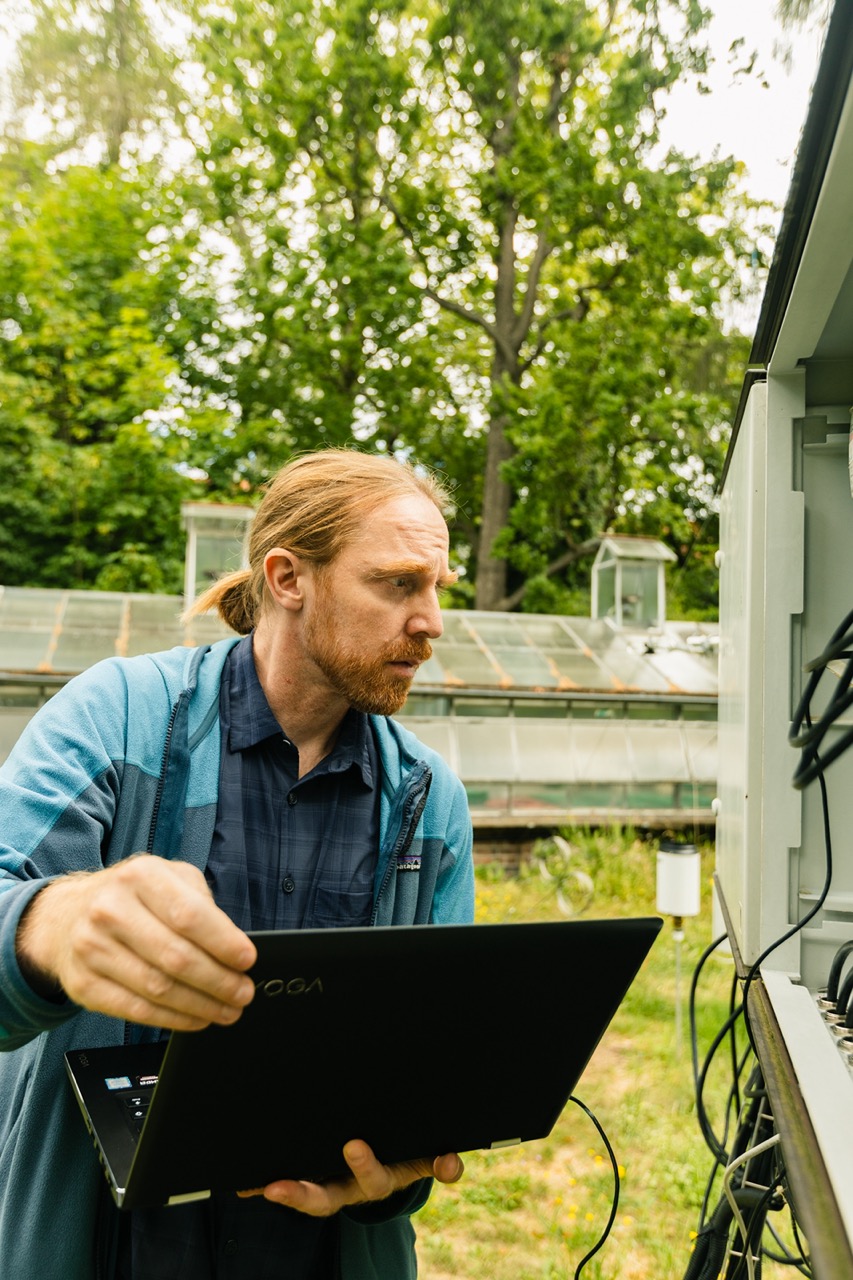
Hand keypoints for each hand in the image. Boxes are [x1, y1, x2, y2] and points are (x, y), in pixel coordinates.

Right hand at [15, 856, 256, 1030]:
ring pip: (158, 989)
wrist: (67, 915)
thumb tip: (234, 946)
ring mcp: (92, 948)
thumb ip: (201, 903)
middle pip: (175, 957)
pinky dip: (173, 1019)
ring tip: (227, 1010)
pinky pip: (136, 1010)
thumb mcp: (168, 878)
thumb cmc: (133, 897)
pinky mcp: (83, 985)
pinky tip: (196, 1019)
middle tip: (243, 993)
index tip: (248, 960)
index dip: (223, 942)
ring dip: (201, 1006)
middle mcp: (111, 909)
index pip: (188, 915)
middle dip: (219, 981)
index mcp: (140, 876)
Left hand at [238, 1140, 463, 1215]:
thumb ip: (439, 1161)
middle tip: (282, 1187)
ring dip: (283, 1193)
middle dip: (306, 1194)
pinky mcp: (310, 1175)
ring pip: (303, 1196)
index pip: (373, 1179)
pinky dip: (265, 1186)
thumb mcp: (425, 1156)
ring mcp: (328, 1184)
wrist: (393, 1155)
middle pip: (326, 1199)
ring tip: (263, 1186)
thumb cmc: (407, 1150)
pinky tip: (244, 1184)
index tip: (353, 1145)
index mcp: (379, 1179)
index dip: (364, 1166)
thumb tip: (452, 1165)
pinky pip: (286, 1184)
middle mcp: (349, 1187)